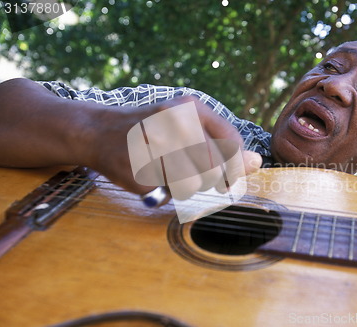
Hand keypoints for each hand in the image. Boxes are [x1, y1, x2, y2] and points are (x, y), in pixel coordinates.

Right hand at [82, 96, 261, 200]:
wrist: (100, 131)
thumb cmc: (152, 130)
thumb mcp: (189, 126)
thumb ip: (224, 144)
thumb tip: (257, 162)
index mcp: (191, 108)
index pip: (232, 143)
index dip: (234, 165)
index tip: (226, 173)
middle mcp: (175, 123)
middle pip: (215, 168)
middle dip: (209, 178)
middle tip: (191, 170)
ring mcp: (155, 146)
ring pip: (193, 184)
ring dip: (186, 186)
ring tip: (170, 171)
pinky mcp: (139, 170)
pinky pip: (168, 193)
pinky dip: (164, 190)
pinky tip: (151, 174)